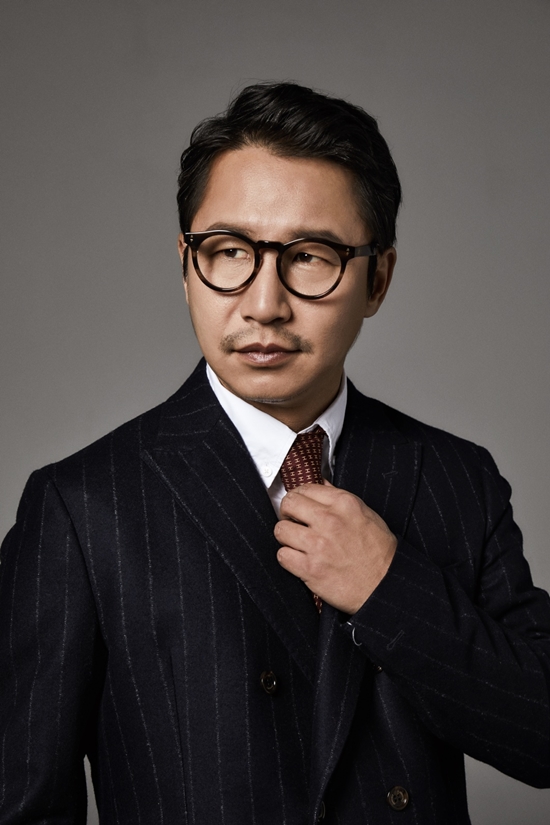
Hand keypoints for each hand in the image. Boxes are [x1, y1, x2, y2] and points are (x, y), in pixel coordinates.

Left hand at [274, 481, 396, 614]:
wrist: (385, 584)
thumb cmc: (379, 552)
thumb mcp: (366, 514)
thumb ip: (340, 499)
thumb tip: (321, 485)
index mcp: (344, 504)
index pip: (305, 488)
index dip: (298, 497)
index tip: (297, 505)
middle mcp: (329, 521)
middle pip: (289, 504)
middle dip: (287, 512)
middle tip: (292, 521)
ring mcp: (318, 544)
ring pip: (281, 530)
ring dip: (286, 537)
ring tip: (297, 543)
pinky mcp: (310, 568)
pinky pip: (282, 555)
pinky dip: (287, 558)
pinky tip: (299, 560)